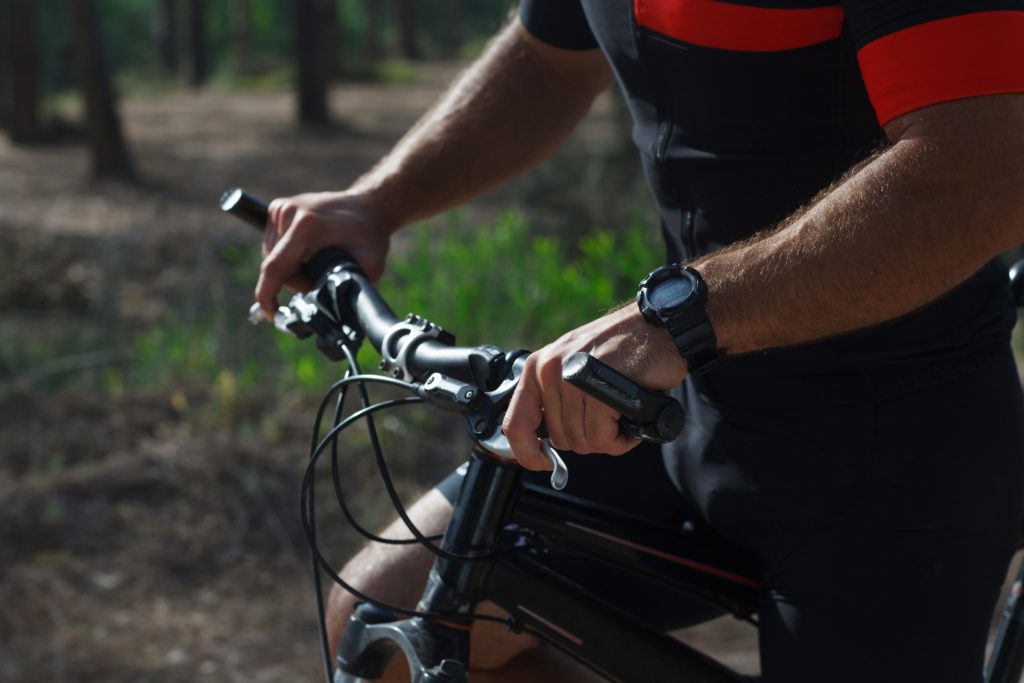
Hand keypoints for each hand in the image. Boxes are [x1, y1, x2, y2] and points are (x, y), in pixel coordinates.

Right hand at [255, 191, 393, 318]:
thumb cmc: (370, 236)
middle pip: (274, 266)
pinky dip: (288, 254)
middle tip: (321, 276)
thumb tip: (337, 311)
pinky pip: (274, 244)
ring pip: (272, 256)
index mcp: (306, 227)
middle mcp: (288, 213)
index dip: (268, 295)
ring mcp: (281, 208)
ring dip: (291, 267)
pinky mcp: (278, 207)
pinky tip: (308, 249)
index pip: (274, 268)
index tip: (273, 314)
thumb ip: (352, 288)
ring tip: (317, 259)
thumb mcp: (371, 265)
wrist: (368, 206)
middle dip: (295, 281)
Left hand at [502, 304, 687, 469]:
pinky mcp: (598, 391)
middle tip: (610, 415)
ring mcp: (573, 381)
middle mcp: (550, 372)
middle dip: (590, 436)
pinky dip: (622, 438)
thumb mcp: (574, 365)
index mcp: (538, 367)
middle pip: (561, 439)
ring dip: (609, 437)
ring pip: (584, 441)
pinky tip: (631, 416)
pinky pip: (603, 438)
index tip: (541, 463)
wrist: (658, 327)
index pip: (516, 423)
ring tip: (623, 411)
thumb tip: (548, 440)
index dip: (527, 452)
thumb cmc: (621, 349)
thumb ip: (557, 398)